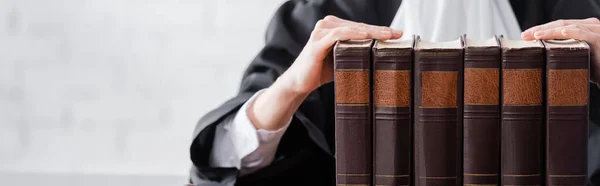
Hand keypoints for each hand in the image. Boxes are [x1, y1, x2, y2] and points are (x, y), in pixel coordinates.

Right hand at [248, 16, 401, 130]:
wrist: (300, 83)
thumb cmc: (321, 71)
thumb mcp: (343, 60)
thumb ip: (357, 53)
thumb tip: (382, 57)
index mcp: (334, 27)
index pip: (361, 27)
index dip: (380, 30)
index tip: (398, 34)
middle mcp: (326, 25)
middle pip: (359, 26)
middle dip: (380, 30)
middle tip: (398, 34)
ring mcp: (321, 32)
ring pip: (352, 29)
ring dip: (371, 31)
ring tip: (388, 35)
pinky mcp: (317, 43)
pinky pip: (338, 35)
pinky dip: (353, 34)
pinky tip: (366, 36)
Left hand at [521, 18, 599, 82]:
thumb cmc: (598, 68)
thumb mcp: (578, 59)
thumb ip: (565, 54)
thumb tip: (542, 59)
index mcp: (583, 29)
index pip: (559, 26)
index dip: (541, 30)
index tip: (525, 36)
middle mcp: (589, 27)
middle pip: (560, 24)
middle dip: (540, 29)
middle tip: (524, 35)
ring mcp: (595, 31)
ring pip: (568, 27)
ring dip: (550, 31)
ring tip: (536, 35)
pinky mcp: (599, 39)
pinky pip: (584, 33)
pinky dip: (572, 32)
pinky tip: (562, 32)